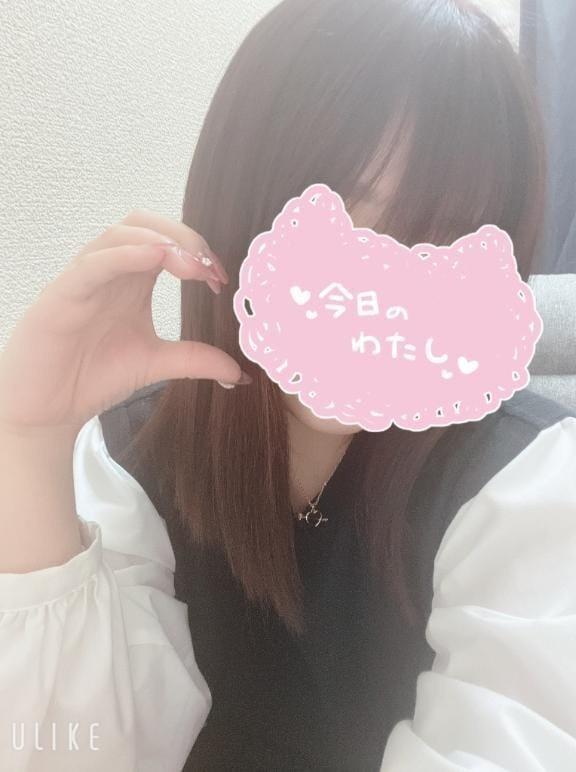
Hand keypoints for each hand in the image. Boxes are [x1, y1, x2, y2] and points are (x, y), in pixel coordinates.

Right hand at [0, 209, 249, 436]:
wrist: (49, 409)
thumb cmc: (93, 376)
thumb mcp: (156, 363)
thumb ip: (196, 360)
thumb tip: (239, 373)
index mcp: (132, 281)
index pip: (167, 243)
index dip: (198, 252)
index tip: (221, 280)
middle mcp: (109, 272)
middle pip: (145, 225)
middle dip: (184, 238)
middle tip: (209, 269)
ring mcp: (85, 280)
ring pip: (119, 234)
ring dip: (160, 241)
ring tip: (191, 265)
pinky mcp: (62, 296)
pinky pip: (93, 263)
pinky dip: (125, 254)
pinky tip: (155, 258)